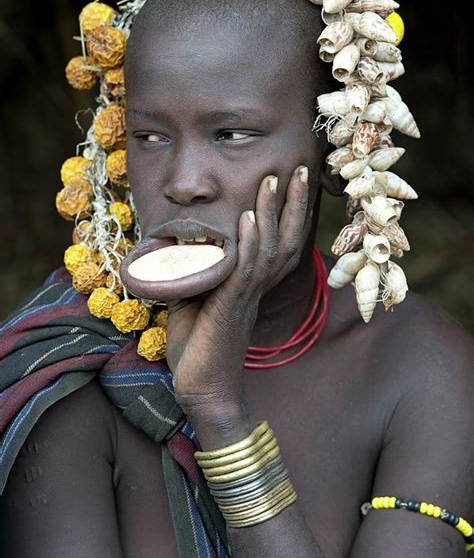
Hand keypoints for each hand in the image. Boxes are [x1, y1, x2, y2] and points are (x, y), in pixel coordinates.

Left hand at [165, 164, 309, 413]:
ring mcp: (248, 296)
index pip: (279, 241)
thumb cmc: (199, 346)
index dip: (288, 212)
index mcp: (253, 284)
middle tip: (296, 168)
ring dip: (272, 212)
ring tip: (274, 179)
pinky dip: (250, 242)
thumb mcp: (195, 298)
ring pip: (270, 247)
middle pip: (286, 238)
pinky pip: (246, 270)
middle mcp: (258, 287)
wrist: (203, 389)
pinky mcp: (232, 307)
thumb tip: (178, 244)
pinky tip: (250, 218)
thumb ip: (196, 270)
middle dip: (292, 202)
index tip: (291, 182)